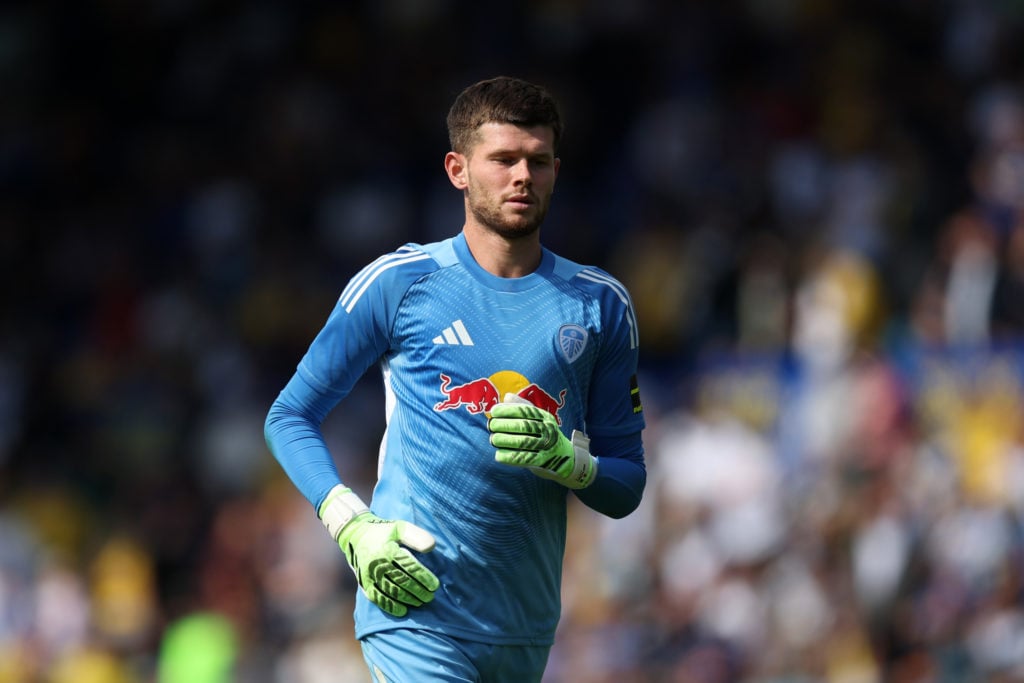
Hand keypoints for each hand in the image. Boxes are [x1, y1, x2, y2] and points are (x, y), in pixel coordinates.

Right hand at [319, 486, 438, 616]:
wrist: (355, 535)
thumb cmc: (383, 532)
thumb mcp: (400, 527)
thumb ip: (416, 536)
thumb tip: (431, 547)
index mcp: (388, 549)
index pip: (409, 567)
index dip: (423, 577)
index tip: (435, 585)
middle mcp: (377, 564)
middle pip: (402, 581)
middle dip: (418, 591)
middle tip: (430, 597)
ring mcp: (369, 575)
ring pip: (391, 591)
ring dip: (407, 599)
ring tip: (420, 602)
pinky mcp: (364, 583)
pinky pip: (377, 598)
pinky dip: (390, 606)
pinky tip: (402, 611)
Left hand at [487, 395, 596, 488]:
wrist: (564, 458)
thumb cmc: (544, 435)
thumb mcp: (538, 419)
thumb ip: (523, 407)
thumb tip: (507, 397)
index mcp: (545, 417)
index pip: (525, 411)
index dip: (508, 410)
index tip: (494, 411)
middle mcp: (548, 430)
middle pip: (523, 426)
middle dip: (504, 425)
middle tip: (491, 426)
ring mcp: (547, 446)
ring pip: (523, 442)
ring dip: (504, 440)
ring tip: (493, 439)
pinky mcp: (543, 461)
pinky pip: (524, 458)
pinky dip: (509, 457)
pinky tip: (498, 455)